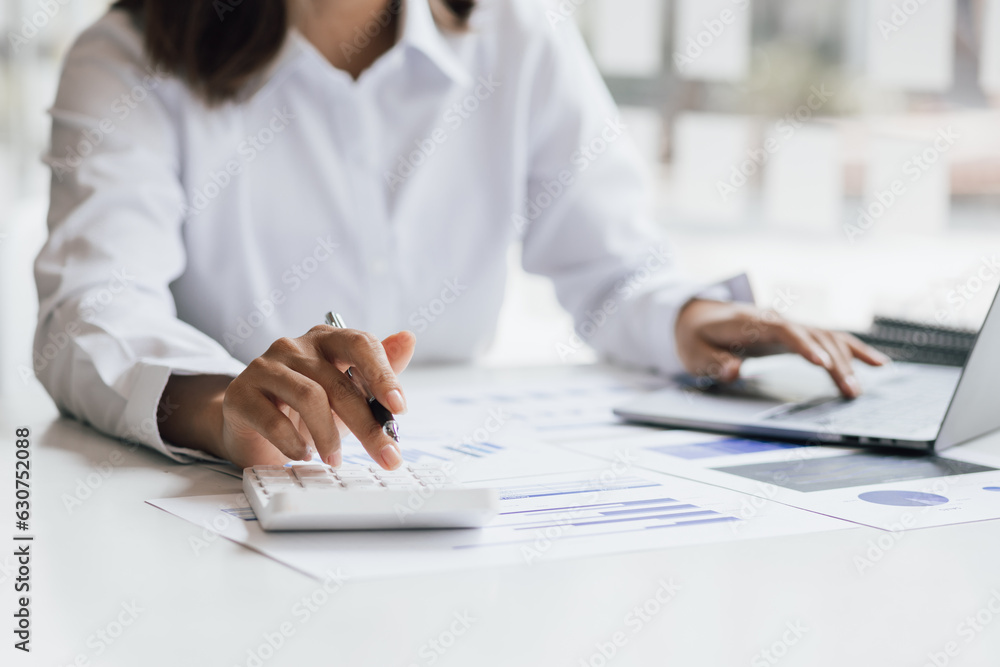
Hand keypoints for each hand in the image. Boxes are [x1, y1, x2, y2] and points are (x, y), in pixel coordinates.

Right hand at [212, 328, 414, 468]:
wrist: (252, 429)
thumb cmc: (306, 410)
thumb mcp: (348, 394)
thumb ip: (378, 372)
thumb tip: (409, 339)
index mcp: (326, 340)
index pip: (361, 344)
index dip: (383, 374)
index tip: (400, 408)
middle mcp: (294, 346)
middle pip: (339, 382)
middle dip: (367, 424)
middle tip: (386, 455)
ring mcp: (264, 367)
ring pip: (309, 397)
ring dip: (329, 435)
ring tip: (335, 459)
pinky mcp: (241, 394)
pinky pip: (273, 419)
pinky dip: (294, 443)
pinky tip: (303, 455)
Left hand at [674, 300, 889, 397]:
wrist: (697, 315)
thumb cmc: (696, 336)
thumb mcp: (694, 352)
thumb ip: (713, 362)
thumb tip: (733, 371)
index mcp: (751, 321)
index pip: (783, 331)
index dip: (805, 346)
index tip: (823, 365)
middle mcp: (776, 320)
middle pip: (812, 336)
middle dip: (834, 363)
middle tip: (849, 391)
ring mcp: (789, 325)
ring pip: (827, 338)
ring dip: (847, 362)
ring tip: (858, 390)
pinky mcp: (797, 334)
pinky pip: (830, 339)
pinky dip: (854, 350)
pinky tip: (877, 364)